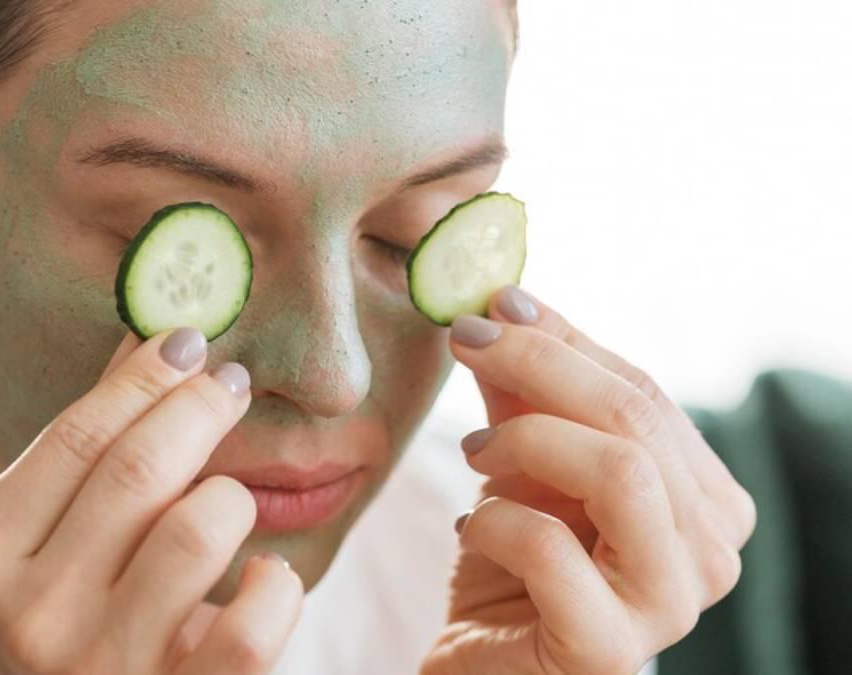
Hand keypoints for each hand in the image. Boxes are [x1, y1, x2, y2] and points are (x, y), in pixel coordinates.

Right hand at [0, 328, 302, 673]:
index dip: (141, 379)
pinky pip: (251, 626)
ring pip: (196, 530)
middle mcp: (25, 619)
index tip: (186, 342)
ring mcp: (96, 669)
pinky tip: (264, 576)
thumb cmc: (65, 631)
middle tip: (230, 384)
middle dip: (198, 408)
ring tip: (230, 502)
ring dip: (230, 499)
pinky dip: (275, 587)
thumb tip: (146, 338)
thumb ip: (83, 452)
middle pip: (138, 470)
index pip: (75, 437)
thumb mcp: (42, 549)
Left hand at [422, 286, 756, 674]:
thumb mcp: (523, 460)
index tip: (495, 304)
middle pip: (636, 421)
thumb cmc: (513, 564)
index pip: (643, 393)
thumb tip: (508, 301)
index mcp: (704, 499)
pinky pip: (551, 549)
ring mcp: (669, 606)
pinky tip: (471, 526)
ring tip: (472, 449)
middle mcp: (709, 553)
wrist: (484, 661)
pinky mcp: (608, 649)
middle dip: (540, 363)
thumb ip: (527, 388)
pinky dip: (495, 521)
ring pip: (621, 472)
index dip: (565, 340)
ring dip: (528, 438)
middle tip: (466, 338)